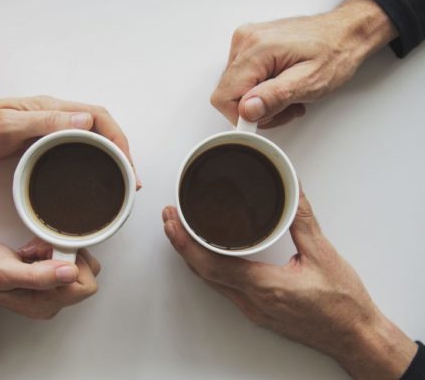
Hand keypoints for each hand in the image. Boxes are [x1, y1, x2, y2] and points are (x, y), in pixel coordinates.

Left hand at [0, 95, 139, 186]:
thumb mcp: (9, 125)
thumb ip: (45, 121)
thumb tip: (85, 120)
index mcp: (54, 108)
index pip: (99, 117)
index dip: (118, 139)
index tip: (127, 163)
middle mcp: (58, 115)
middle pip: (102, 127)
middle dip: (122, 150)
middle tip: (131, 178)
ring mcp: (53, 127)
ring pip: (93, 137)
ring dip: (111, 155)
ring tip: (121, 179)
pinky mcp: (46, 140)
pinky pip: (79, 147)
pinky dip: (95, 159)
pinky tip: (96, 173)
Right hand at [0, 238, 100, 319]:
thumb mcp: (5, 272)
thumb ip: (39, 275)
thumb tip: (71, 272)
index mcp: (46, 304)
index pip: (86, 284)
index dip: (73, 263)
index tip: (50, 255)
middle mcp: (52, 301)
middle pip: (85, 273)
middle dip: (64, 254)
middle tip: (39, 252)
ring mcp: (50, 291)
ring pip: (75, 263)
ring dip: (55, 250)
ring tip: (32, 252)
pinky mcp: (48, 280)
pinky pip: (64, 260)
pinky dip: (50, 250)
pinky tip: (32, 252)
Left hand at [162, 192, 416, 378]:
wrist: (355, 337)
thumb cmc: (343, 304)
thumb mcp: (324, 254)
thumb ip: (303, 219)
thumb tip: (292, 189)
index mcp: (266, 287)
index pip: (212, 265)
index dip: (186, 243)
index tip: (172, 223)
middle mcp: (252, 302)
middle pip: (203, 273)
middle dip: (181, 244)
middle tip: (169, 219)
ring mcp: (253, 309)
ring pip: (211, 282)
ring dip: (192, 256)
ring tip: (180, 232)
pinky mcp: (257, 311)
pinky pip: (223, 287)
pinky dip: (208, 267)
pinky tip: (207, 254)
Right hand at [211, 0, 397, 128]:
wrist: (345, 33)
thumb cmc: (335, 53)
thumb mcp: (310, 82)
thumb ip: (275, 97)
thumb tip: (247, 110)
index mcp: (257, 49)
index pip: (224, 97)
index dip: (242, 116)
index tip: (266, 117)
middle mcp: (245, 41)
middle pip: (228, 94)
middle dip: (255, 109)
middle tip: (284, 106)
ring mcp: (245, 41)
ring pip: (235, 90)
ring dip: (259, 101)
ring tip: (286, 95)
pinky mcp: (249, 46)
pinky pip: (242, 79)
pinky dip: (260, 89)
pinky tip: (279, 85)